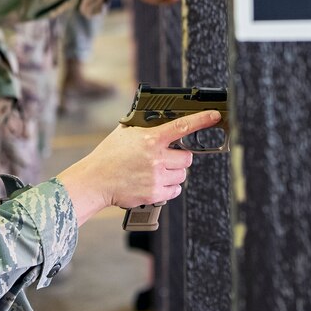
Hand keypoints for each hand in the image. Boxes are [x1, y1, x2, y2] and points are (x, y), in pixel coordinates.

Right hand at [57, 109, 222, 223]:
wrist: (96, 180)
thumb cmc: (109, 154)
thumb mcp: (125, 133)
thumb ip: (144, 126)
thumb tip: (157, 118)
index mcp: (150, 139)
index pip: (182, 127)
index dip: (202, 120)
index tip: (214, 116)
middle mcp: (156, 158)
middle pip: (187, 158)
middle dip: (180, 157)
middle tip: (167, 157)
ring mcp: (156, 177)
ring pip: (182, 175)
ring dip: (174, 173)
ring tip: (157, 171)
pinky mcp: (154, 194)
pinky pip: (175, 190)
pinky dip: (170, 188)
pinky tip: (156, 182)